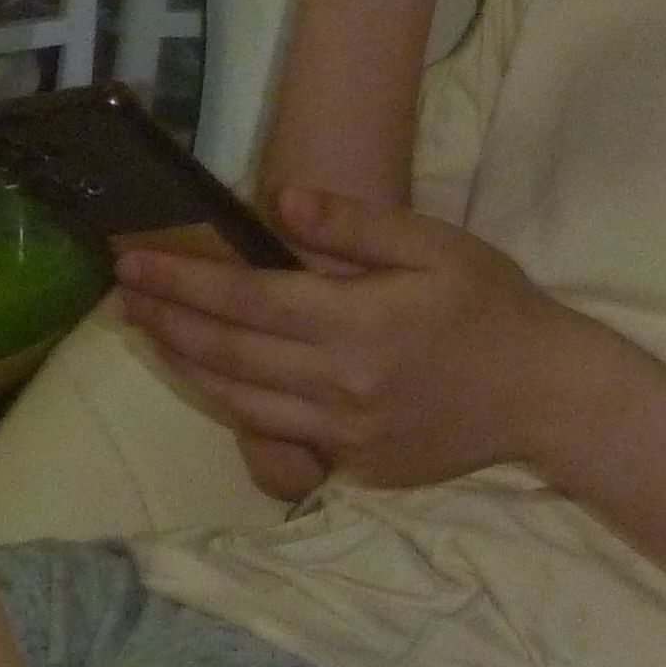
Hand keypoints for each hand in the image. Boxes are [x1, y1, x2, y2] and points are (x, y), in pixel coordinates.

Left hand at [115, 188, 592, 491]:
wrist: (544, 397)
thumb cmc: (492, 306)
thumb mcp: (436, 246)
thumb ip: (356, 226)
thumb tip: (280, 201)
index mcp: (358, 325)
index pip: (245, 301)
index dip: (182, 282)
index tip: (134, 262)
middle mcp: (339, 387)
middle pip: (227, 354)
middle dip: (166, 321)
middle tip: (121, 294)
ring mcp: (343, 436)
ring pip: (238, 402)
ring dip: (184, 366)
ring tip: (147, 333)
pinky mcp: (352, 465)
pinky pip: (273, 435)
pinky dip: (230, 405)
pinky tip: (208, 379)